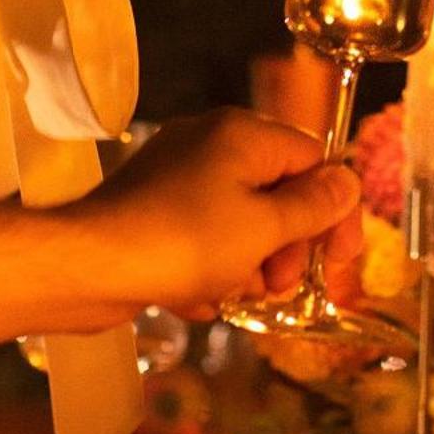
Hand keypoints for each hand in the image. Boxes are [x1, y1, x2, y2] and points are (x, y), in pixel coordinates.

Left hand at [79, 108, 363, 316]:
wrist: (85, 267)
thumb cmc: (182, 242)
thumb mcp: (263, 229)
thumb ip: (313, 206)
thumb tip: (347, 182)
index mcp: (243, 134)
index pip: (313, 160)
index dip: (334, 211)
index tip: (340, 261)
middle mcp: (211, 144)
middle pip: (278, 191)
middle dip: (287, 245)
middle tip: (278, 285)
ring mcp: (178, 177)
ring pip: (241, 220)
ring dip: (248, 264)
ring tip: (232, 295)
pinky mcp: (153, 211)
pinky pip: (202, 237)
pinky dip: (208, 269)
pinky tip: (197, 299)